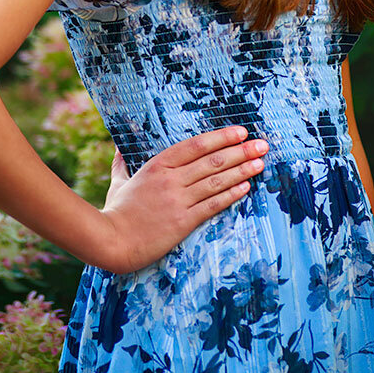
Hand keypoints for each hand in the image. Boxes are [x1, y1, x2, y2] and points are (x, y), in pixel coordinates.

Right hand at [99, 126, 268, 273]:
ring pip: (217, 181)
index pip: (196, 145)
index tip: (241, 131)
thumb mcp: (119, 180)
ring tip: (260, 163)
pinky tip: (246, 188)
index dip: (221, 137)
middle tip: (261, 144)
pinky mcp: (183, 222)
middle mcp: (171, 179)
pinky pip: (212, 205)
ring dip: (242, 171)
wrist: (111, 241)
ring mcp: (178, 200)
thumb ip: (122, 161)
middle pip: (213, 161)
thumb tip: (120, 146)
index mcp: (158, 164)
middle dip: (241, 151)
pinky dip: (231, 195)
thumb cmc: (116, 210)